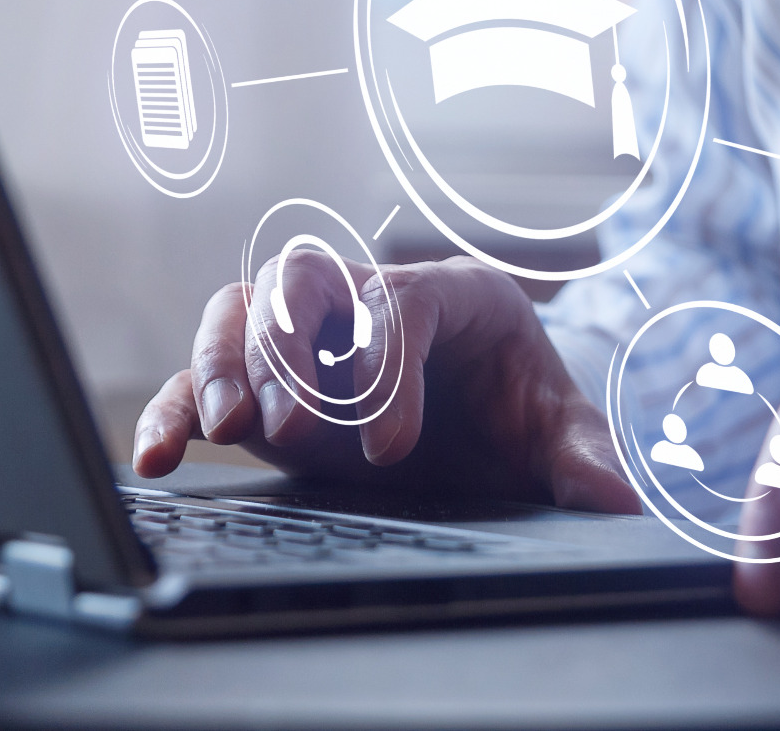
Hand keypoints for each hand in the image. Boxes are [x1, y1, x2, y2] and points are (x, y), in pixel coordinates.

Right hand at [130, 253, 638, 513]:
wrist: (486, 418)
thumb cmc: (518, 406)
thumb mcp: (554, 429)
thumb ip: (581, 458)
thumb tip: (620, 500)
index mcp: (448, 292)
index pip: (402, 300)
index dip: (388, 366)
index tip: (391, 450)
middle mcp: (366, 298)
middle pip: (304, 278)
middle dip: (290, 349)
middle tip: (294, 431)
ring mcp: (309, 337)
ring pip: (242, 309)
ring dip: (227, 362)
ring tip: (228, 431)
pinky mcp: (265, 383)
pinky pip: (200, 376)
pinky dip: (173, 406)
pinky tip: (159, 457)